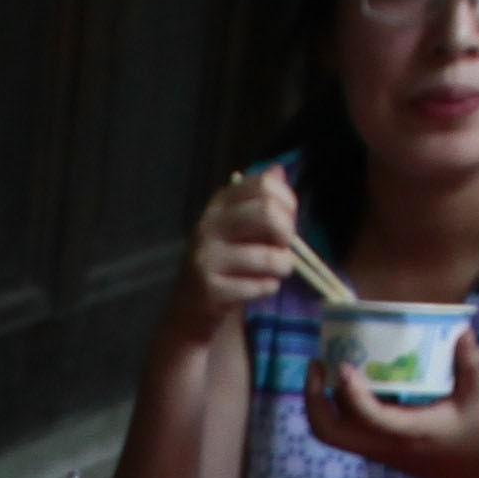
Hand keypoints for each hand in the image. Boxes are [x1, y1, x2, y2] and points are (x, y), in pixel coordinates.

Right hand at [173, 167, 307, 338]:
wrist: (191, 305)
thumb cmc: (226, 261)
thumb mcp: (240, 225)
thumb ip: (261, 200)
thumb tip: (278, 172)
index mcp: (220, 203)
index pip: (264, 186)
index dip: (287, 203)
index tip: (287, 221)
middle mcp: (210, 224)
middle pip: (267, 213)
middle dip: (287, 233)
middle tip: (284, 247)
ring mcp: (207, 257)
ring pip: (268, 256)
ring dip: (283, 266)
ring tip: (277, 271)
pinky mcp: (211, 289)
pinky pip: (260, 286)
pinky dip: (269, 288)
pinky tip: (260, 287)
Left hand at [308, 343, 478, 477]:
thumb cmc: (474, 438)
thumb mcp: (477, 401)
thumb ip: (471, 366)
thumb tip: (464, 331)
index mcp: (407, 432)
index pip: (370, 418)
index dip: (352, 393)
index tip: (344, 366)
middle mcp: (382, 443)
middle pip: (328, 432)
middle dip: (313, 398)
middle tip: (318, 364)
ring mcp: (373, 448)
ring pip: (329, 432)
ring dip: (318, 401)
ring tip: (324, 366)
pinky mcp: (372, 446)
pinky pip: (340, 428)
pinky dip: (333, 405)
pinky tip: (344, 377)